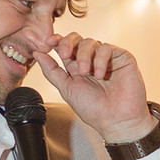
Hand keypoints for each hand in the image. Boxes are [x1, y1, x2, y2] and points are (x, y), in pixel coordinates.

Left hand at [33, 34, 157, 142]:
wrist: (117, 120)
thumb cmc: (94, 110)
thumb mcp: (67, 89)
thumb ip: (52, 70)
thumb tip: (37, 54)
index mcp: (76, 67)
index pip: (65, 46)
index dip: (56, 40)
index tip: (48, 42)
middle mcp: (91, 61)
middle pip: (76, 38)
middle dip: (67, 43)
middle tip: (64, 53)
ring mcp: (106, 59)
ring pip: (90, 41)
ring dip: (84, 55)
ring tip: (86, 73)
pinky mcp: (122, 58)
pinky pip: (107, 48)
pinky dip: (100, 59)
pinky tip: (100, 74)